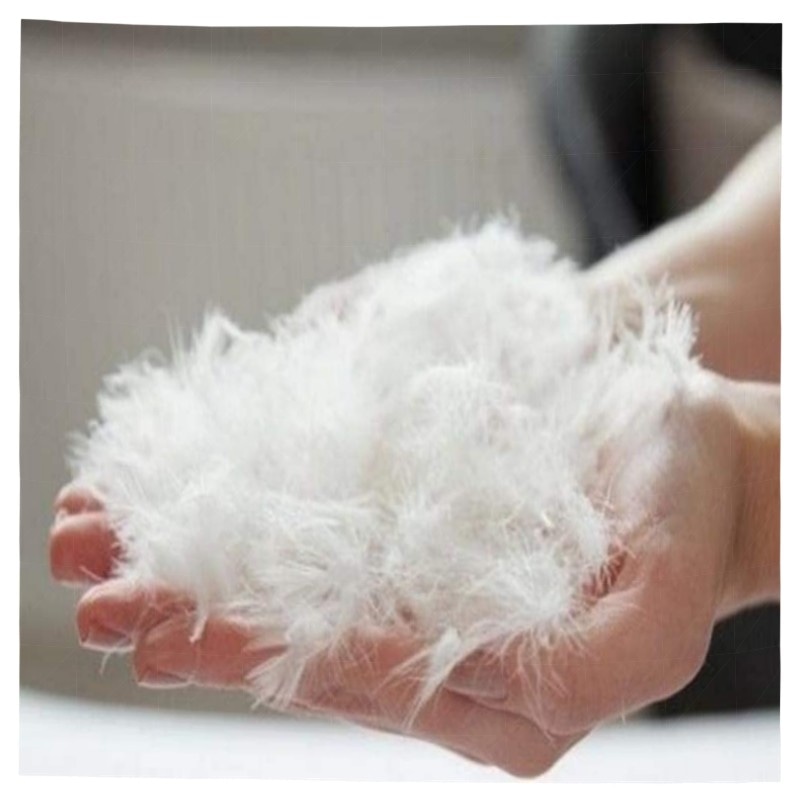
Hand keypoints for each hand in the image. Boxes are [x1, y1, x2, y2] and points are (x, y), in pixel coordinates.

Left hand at [50, 369, 776, 776]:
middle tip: (96, 595)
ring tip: (109, 553)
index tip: (150, 626)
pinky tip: (193, 522)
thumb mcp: (656, 615)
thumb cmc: (686, 522)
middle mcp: (452, 663)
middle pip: (299, 648)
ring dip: (201, 579)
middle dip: (192, 620)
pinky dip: (251, 539)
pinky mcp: (426, 557)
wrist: (708, 471)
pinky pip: (326, 557)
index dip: (243, 651)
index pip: (348, 677)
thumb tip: (471, 683)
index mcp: (500, 694)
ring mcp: (433, 609)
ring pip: (297, 605)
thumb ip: (582, 668)